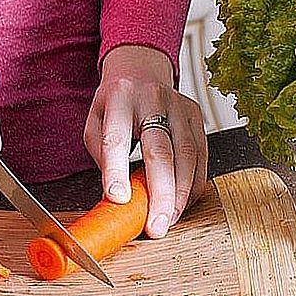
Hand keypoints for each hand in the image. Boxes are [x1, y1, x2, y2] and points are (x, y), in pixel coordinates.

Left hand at [84, 45, 207, 237]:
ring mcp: (179, 106)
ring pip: (187, 154)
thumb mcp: (95, 120)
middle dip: (160, 193)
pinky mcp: (196, 115)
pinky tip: (183, 202)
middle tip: (155, 226)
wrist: (142, 70)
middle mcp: (152, 99)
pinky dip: (193, 184)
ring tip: (168, 220)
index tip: (118, 199)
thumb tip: (117, 192)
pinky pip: (201, 155)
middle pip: (161, 150)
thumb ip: (101, 153)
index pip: (117, 138)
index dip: (116, 170)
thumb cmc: (116, 102)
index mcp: (119, 98)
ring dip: (180, 193)